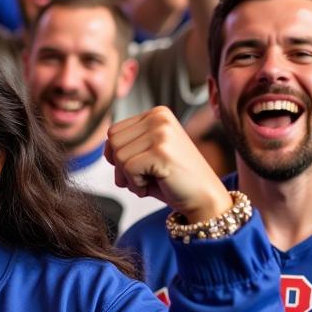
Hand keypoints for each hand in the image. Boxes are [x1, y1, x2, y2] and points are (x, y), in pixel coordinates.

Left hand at [105, 107, 230, 222]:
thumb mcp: (147, 155)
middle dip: (121, 167)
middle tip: (145, 176)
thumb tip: (107, 150)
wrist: (204, 198)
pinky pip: (128, 169)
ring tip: (152, 179)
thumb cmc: (174, 179)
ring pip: (119, 156)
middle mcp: (159, 118)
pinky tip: (156, 184)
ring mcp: (162, 133)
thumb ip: (127, 146)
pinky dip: (137, 184)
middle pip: (113, 142)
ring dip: (130, 177)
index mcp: (157, 114)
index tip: (141, 166)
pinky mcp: (162, 151)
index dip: (118, 156)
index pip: (114, 132)